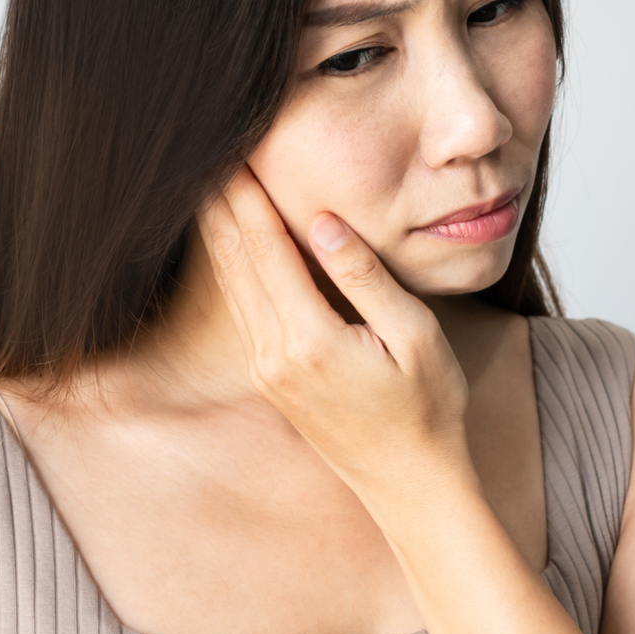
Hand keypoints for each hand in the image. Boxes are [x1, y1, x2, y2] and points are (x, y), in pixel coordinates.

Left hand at [197, 166, 475, 504]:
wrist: (410, 483)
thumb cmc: (427, 407)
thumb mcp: (415, 337)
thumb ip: (365, 277)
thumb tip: (325, 222)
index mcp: (309, 340)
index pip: (267, 248)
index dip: (248, 195)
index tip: (234, 149)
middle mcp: (274, 355)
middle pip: (235, 261)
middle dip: (221, 203)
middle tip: (207, 152)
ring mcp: (266, 369)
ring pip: (230, 284)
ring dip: (218, 231)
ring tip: (209, 184)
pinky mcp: (269, 377)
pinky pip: (240, 308)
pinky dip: (231, 265)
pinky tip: (229, 241)